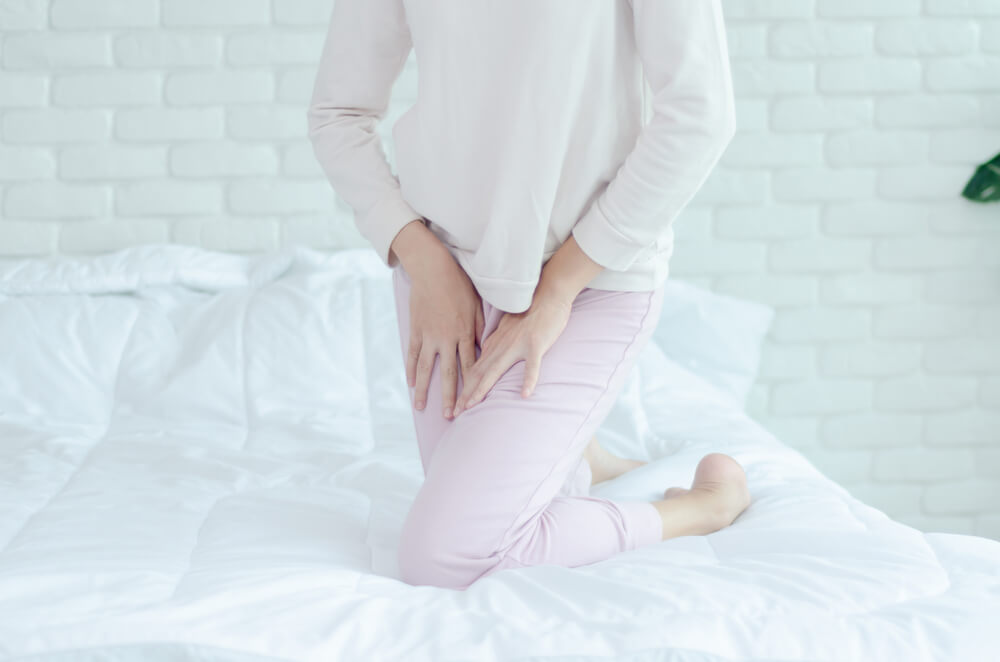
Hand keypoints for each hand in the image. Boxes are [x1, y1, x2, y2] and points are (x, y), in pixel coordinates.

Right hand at [397, 226, 485, 419]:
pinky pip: (413, 354)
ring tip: (421, 408)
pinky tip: (410, 384)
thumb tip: (486, 347)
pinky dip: (411, 369)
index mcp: (464, 333)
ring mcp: (429, 336)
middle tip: (450, 416)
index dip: (473, 385)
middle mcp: (446, 339)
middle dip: (450, 396)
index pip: (471, 365)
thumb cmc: (459, 285)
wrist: (433, 269)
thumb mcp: (475, 305)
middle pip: (449, 373)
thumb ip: (479, 328)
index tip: (474, 402)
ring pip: (426, 368)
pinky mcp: (416, 330)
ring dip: (425, 389)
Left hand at [452, 289, 573, 416]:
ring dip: (483, 389)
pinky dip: (528, 379)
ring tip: (473, 406)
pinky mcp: (535, 344)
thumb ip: (495, 341)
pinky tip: (524, 394)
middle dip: (466, 394)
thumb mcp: (506, 327)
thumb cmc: (530, 310)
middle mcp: (501, 346)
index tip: (456, 405)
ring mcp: (517, 345)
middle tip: (455, 413)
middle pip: (479, 374)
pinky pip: (531, 365)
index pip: (474, 369)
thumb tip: (485, 353)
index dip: (464, 388)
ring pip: (496, 370)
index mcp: (494, 343)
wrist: (548, 293)